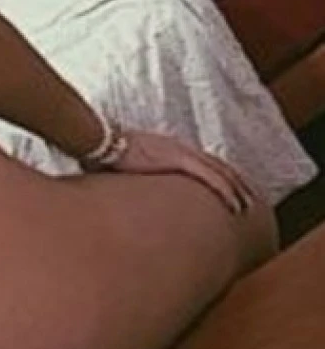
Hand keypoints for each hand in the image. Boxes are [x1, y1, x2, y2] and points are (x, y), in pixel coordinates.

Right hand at [109, 131, 256, 215]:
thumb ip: (134, 178)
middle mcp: (178, 148)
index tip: (228, 189)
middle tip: (248, 200)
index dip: (217, 175)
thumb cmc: (106, 156)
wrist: (100, 141)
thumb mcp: (124, 167)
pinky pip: (209, 177)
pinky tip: (235, 204)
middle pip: (215, 165)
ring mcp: (179, 153)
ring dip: (236, 189)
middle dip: (234, 182)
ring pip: (218, 171)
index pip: (200, 163)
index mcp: (167, 149)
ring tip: (247, 207)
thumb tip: (129, 196)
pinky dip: (225, 190)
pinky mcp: (178, 160)